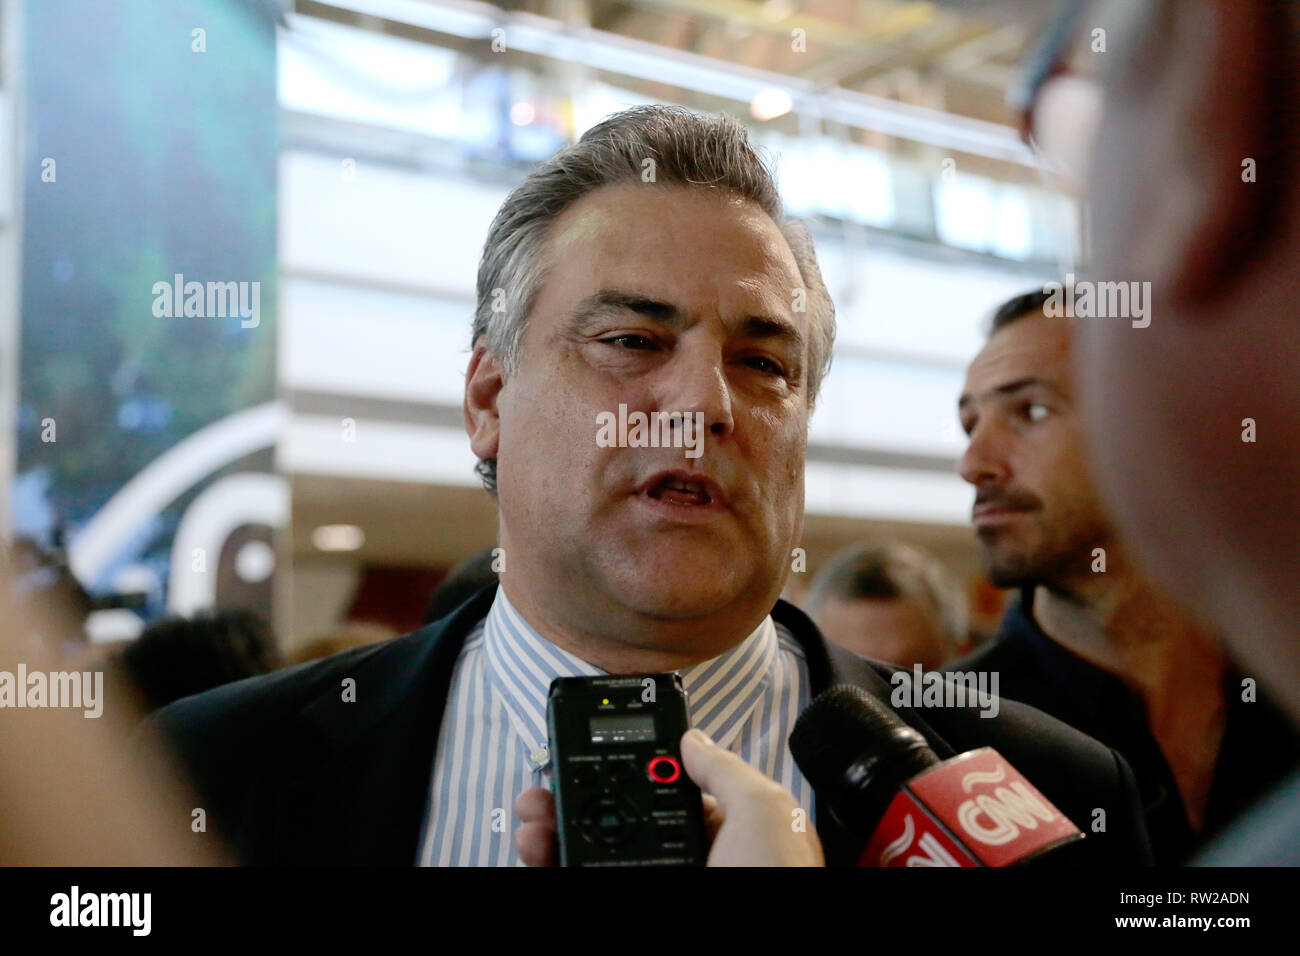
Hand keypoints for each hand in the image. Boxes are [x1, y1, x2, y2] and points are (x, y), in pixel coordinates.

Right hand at [513, 729, 823, 865]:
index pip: (660, 789)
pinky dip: (550, 865)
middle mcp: (681, 858)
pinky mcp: (622, 908)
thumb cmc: (776, 882)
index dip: (621, 768)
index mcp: (719, 830)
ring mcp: (650, 880)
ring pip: (589, 852)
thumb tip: (693, 739)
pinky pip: (579, 878)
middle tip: (543, 788)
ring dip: (551, 831)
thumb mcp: (764, 812)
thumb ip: (725, 770)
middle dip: (573, 797)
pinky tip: (538, 852)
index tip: (586, 752)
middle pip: (613, 818)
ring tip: (532, 821)